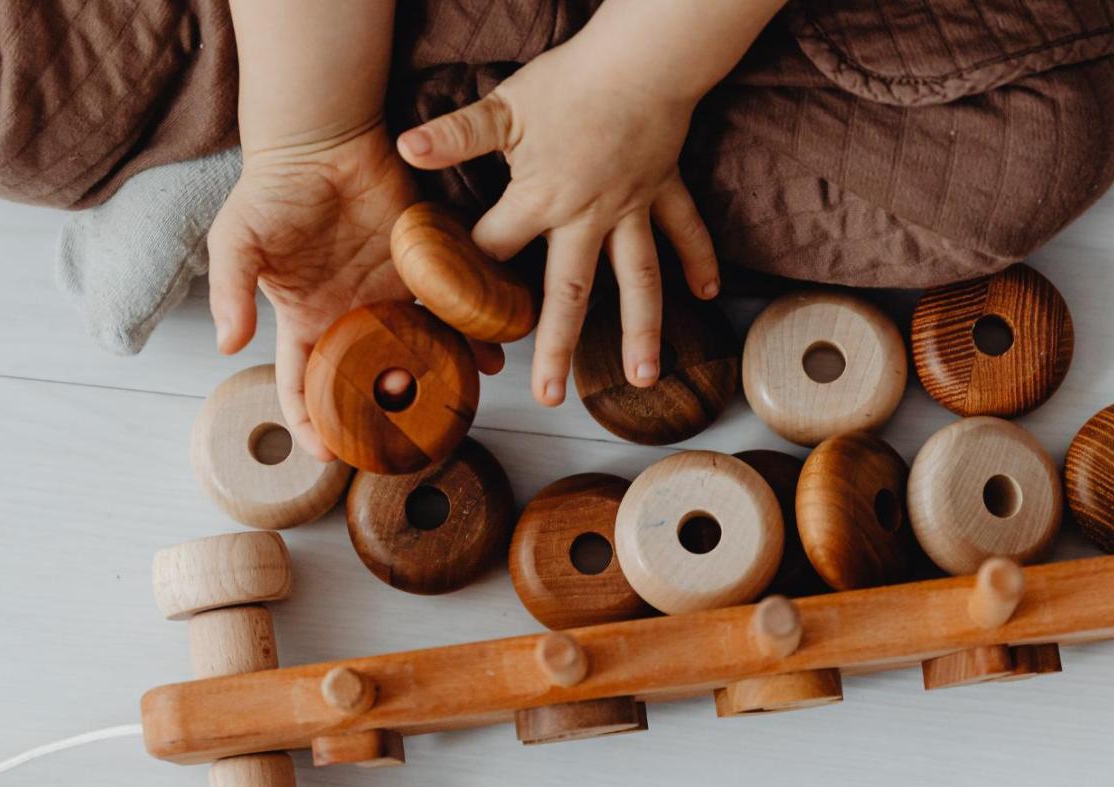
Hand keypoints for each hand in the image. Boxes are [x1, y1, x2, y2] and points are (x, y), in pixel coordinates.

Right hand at [207, 124, 504, 458]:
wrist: (322, 141)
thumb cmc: (273, 190)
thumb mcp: (236, 241)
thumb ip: (230, 292)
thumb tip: (228, 346)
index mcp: (306, 320)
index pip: (304, 385)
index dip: (311, 423)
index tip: (329, 455)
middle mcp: (351, 316)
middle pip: (369, 381)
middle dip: (385, 414)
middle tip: (406, 445)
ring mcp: (389, 295)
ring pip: (417, 351)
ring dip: (437, 379)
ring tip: (458, 406)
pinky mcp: (424, 269)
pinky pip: (448, 309)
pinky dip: (468, 332)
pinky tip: (484, 353)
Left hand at [395, 37, 720, 405]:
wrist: (642, 62)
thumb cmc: (570, 82)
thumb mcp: (503, 107)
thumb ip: (457, 135)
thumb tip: (406, 149)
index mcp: (541, 200)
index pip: (495, 249)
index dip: (467, 279)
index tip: (450, 317)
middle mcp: (588, 218)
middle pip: (570, 293)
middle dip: (557, 346)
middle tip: (548, 397)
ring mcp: (632, 211)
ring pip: (639, 280)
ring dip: (643, 330)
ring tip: (643, 379)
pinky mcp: (664, 192)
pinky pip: (686, 232)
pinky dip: (699, 261)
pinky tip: (707, 295)